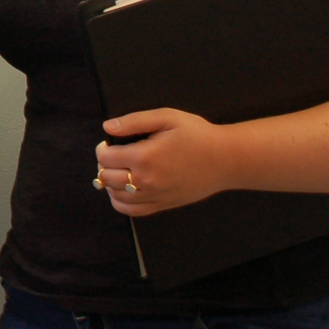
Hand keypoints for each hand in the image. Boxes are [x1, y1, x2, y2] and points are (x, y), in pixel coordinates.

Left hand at [93, 109, 233, 216]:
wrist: (226, 159)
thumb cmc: (198, 135)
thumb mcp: (167, 117)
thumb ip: (134, 121)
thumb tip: (108, 127)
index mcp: (145, 156)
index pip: (105, 158)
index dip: (102, 148)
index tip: (109, 144)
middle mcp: (146, 180)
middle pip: (106, 177)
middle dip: (104, 165)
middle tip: (114, 155)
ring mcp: (154, 195)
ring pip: (115, 195)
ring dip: (110, 183)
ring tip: (119, 170)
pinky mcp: (162, 205)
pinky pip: (131, 211)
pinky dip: (120, 202)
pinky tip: (124, 190)